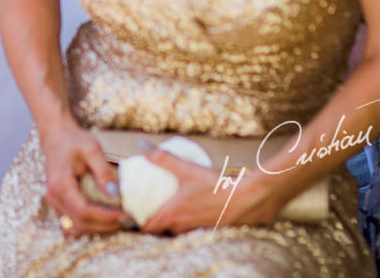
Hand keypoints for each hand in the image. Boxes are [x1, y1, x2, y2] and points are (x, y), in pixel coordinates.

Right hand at [39, 119, 128, 237]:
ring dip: (98, 227)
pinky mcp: (57, 203)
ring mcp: (54, 202)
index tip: (126, 215)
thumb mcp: (92, 149)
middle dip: (106, 225)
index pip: (84, 211)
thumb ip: (103, 172)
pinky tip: (104, 217)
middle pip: (81, 223)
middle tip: (127, 219)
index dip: (106, 218)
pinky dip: (89, 224)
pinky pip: (72, 222)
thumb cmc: (74, 140)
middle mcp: (54, 197)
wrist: (56, 135)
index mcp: (61, 184)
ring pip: (76, 227)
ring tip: (118, 219)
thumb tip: (115, 194)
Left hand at [139, 149, 281, 234]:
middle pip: (162, 231)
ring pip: (178, 232)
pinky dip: (190, 224)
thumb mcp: (187, 169)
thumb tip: (144, 148)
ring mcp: (197, 230)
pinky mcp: (211, 230)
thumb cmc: (216, 185)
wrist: (247, 199)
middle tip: (151, 211)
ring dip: (173, 225)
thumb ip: (164, 159)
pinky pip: (194, 230)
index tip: (132, 216)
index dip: (139, 223)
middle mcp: (183, 226)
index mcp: (173, 214)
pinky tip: (195, 212)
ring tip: (171, 212)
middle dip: (155, 224)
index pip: (148, 227)